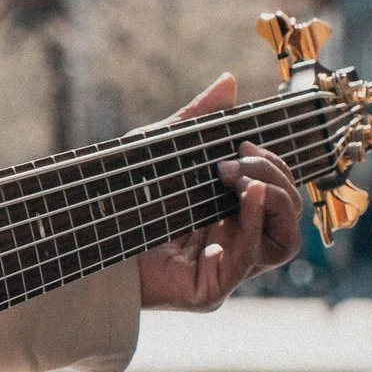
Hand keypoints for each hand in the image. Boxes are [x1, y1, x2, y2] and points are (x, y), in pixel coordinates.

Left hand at [138, 74, 303, 312]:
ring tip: (240, 179)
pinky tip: (236, 205)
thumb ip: (197, 120)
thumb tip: (229, 81)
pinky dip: (250, 229)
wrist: (80, 233)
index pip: (281, 195)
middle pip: (291, 217)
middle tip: (234, 161)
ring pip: (284, 242)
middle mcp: (235, 243)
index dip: (276, 167)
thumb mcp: (161, 150)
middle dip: (276, 178)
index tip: (242, 144)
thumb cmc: (119, 196)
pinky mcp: (209, 290)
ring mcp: (226, 270)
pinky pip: (247, 262)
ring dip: (272, 201)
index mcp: (231, 215)